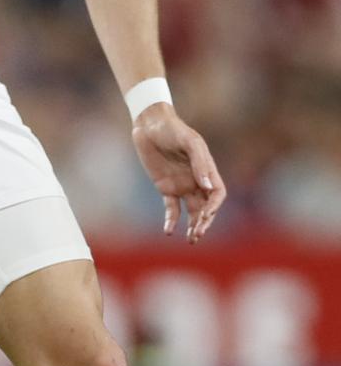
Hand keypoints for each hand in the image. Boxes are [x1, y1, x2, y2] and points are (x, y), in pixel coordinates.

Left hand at [132, 105, 226, 241]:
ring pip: (192, 211)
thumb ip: (199, 162)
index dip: (214, 207)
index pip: (217, 194)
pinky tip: (169, 231)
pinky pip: (171, 208)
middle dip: (204, 222)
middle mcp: (197, 180)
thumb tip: (207, 186)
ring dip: (193, 225)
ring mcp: (182, 185)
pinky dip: (171, 220)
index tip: (205, 215)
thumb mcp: (189, 141)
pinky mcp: (165, 187)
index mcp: (207, 170)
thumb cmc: (172, 129)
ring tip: (191, 240)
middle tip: (197, 235)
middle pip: (206, 207)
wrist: (149, 125)